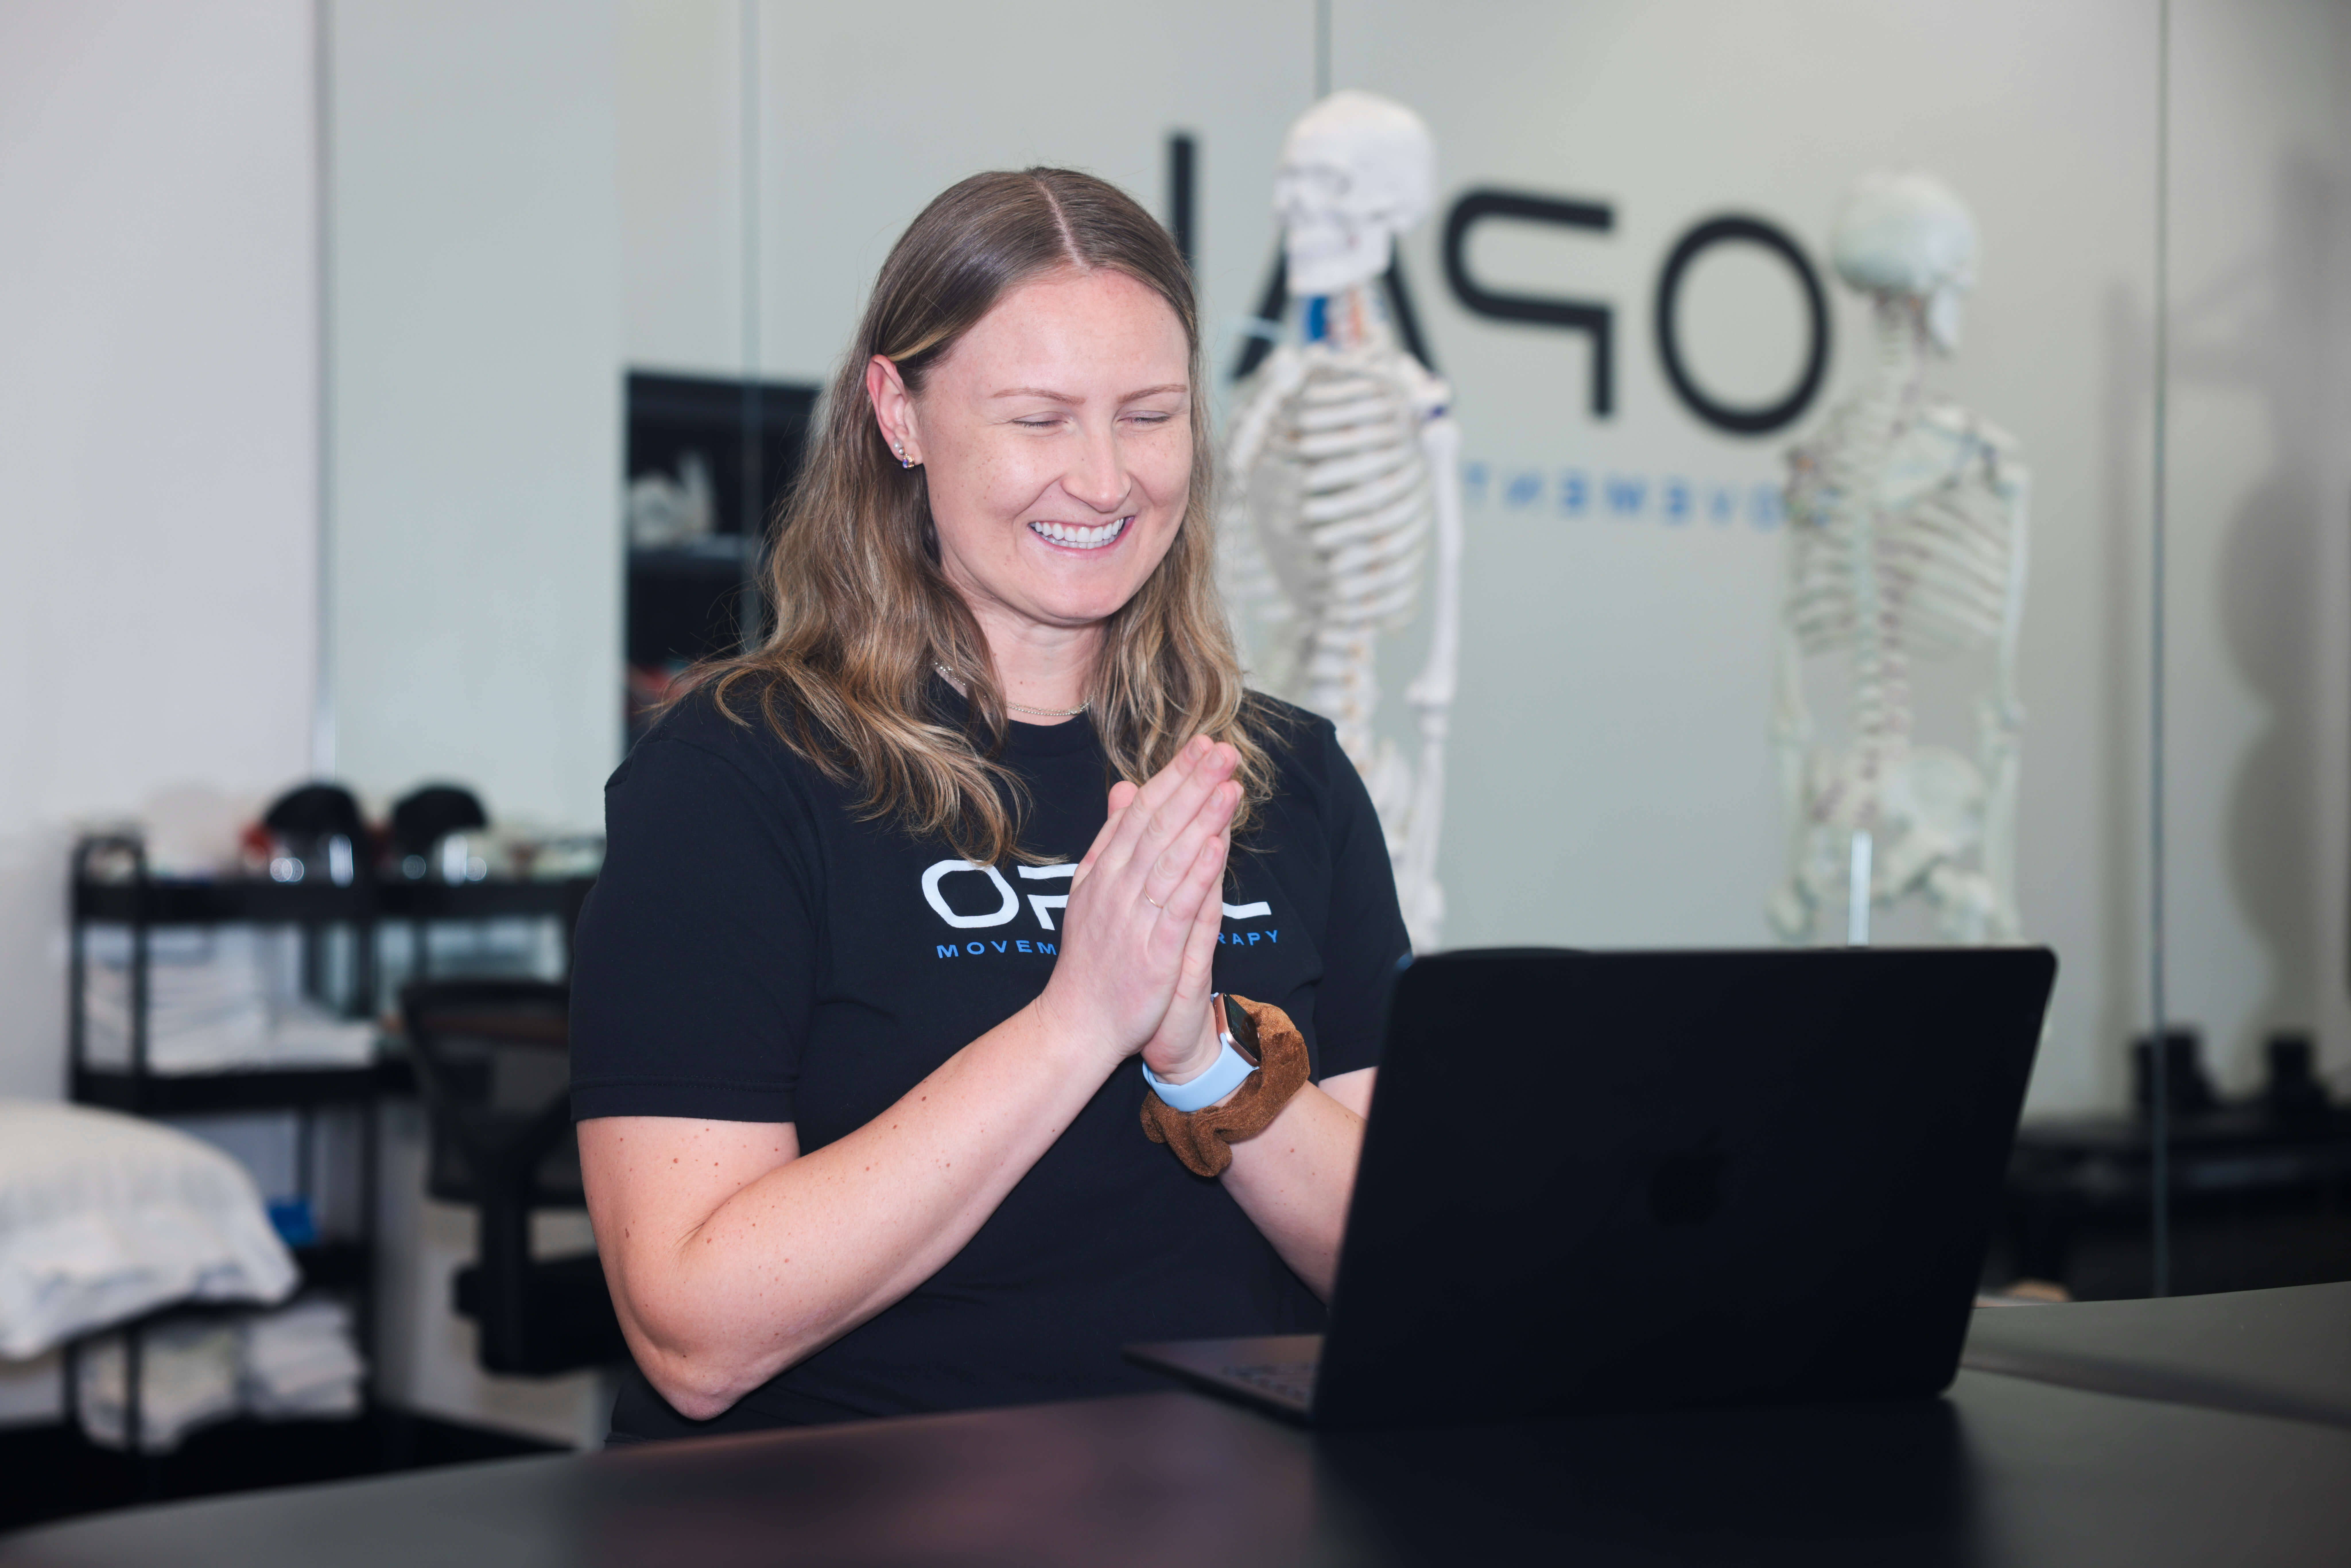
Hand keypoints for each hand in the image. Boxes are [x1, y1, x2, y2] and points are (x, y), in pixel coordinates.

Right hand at [1034, 735, 1238, 1070]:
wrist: (1078, 1023)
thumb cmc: (1092, 958)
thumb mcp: (1093, 889)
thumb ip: (1112, 839)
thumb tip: (1124, 788)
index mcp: (1103, 871)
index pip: (1140, 812)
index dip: (1173, 777)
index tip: (1201, 746)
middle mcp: (1115, 889)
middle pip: (1157, 827)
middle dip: (1192, 786)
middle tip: (1223, 751)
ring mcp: (1133, 920)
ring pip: (1170, 859)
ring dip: (1202, 821)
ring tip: (1230, 786)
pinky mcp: (1154, 954)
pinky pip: (1177, 908)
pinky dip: (1197, 876)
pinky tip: (1218, 847)